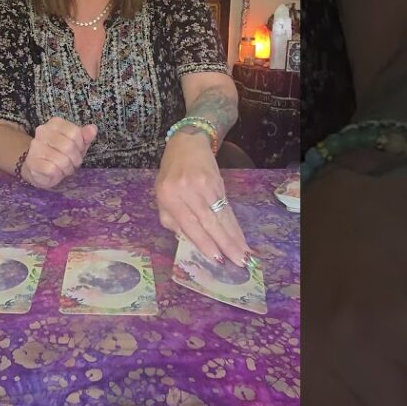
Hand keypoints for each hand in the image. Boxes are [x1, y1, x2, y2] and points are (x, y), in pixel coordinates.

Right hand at [22, 117, 95, 189]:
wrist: (38, 168)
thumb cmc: (60, 154)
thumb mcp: (76, 144)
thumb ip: (85, 136)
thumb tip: (93, 128)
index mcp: (55, 123)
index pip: (75, 133)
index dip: (80, 145)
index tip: (77, 150)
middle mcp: (43, 131)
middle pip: (69, 146)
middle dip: (75, 159)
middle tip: (72, 163)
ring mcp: (35, 146)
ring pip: (61, 159)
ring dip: (67, 168)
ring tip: (63, 168)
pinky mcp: (32, 162)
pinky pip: (52, 169)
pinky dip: (57, 174)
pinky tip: (54, 173)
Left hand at [155, 131, 250, 267]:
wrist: (187, 143)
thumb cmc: (171, 173)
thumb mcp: (161, 195)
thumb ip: (170, 219)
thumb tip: (188, 240)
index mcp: (169, 195)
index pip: (189, 223)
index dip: (204, 242)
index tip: (217, 259)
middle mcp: (188, 191)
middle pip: (209, 222)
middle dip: (225, 244)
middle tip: (238, 262)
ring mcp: (205, 185)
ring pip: (221, 216)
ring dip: (234, 237)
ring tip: (244, 255)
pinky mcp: (218, 183)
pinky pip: (227, 208)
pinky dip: (234, 225)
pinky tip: (241, 237)